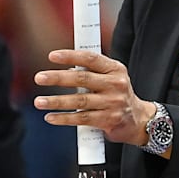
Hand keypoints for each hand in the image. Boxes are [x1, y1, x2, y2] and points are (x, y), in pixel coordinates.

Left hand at [33, 49, 156, 146]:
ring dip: (56, 101)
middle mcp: (115, 84)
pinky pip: (82, 119)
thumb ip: (92, 70)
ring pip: (80, 101)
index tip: (52, 56)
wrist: (139, 120)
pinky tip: (51, 117)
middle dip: (58, 78)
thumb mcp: (112, 76)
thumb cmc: (118, 94)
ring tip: (39, 101)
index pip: (90, 58)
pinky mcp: (108, 120)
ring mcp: (112, 103)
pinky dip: (64, 118)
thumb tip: (64, 64)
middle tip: (39, 78)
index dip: (70, 56)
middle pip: (82, 79)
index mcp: (114, 69)